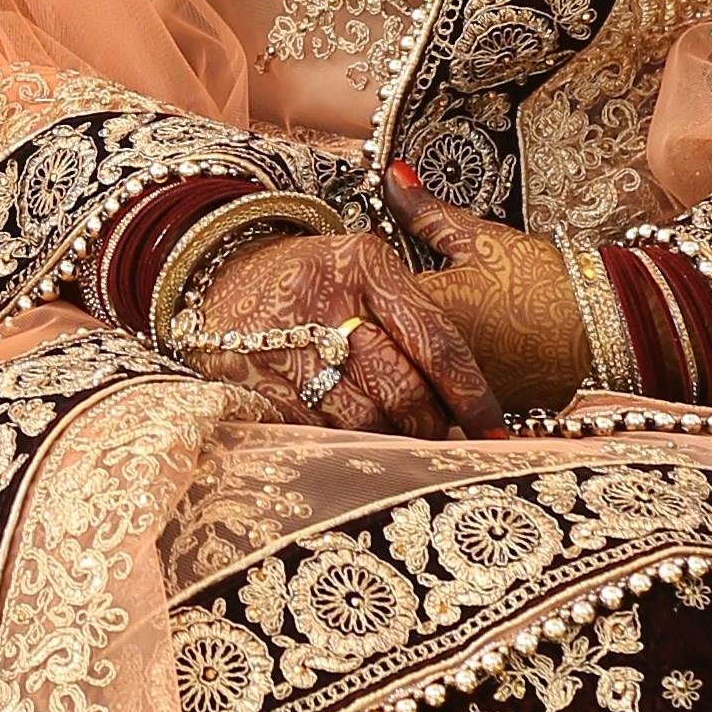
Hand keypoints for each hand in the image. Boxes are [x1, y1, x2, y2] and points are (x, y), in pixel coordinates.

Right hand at [173, 220, 500, 436]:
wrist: (219, 270)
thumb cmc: (316, 276)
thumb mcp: (367, 263)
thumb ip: (420, 311)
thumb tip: (477, 387)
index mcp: (364, 264)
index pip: (436, 340)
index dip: (470, 394)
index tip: (493, 429)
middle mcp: (325, 300)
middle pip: (402, 387)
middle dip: (432, 425)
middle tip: (446, 439)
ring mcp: (284, 344)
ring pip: (362, 419)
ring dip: (392, 442)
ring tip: (406, 445)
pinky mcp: (254, 381)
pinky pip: (317, 431)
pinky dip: (346, 446)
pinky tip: (360, 448)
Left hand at [378, 166, 593, 411]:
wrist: (601, 330)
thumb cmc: (544, 282)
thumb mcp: (482, 238)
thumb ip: (427, 212)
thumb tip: (393, 176)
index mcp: (427, 306)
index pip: (366, 299)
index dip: (359, 288)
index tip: (358, 278)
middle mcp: (432, 354)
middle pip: (377, 345)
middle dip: (368, 329)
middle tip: (366, 312)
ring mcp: (451, 387)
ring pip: (403, 377)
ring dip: (396, 361)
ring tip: (400, 342)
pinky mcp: (473, 408)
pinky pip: (432, 398)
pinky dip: (426, 384)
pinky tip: (434, 367)